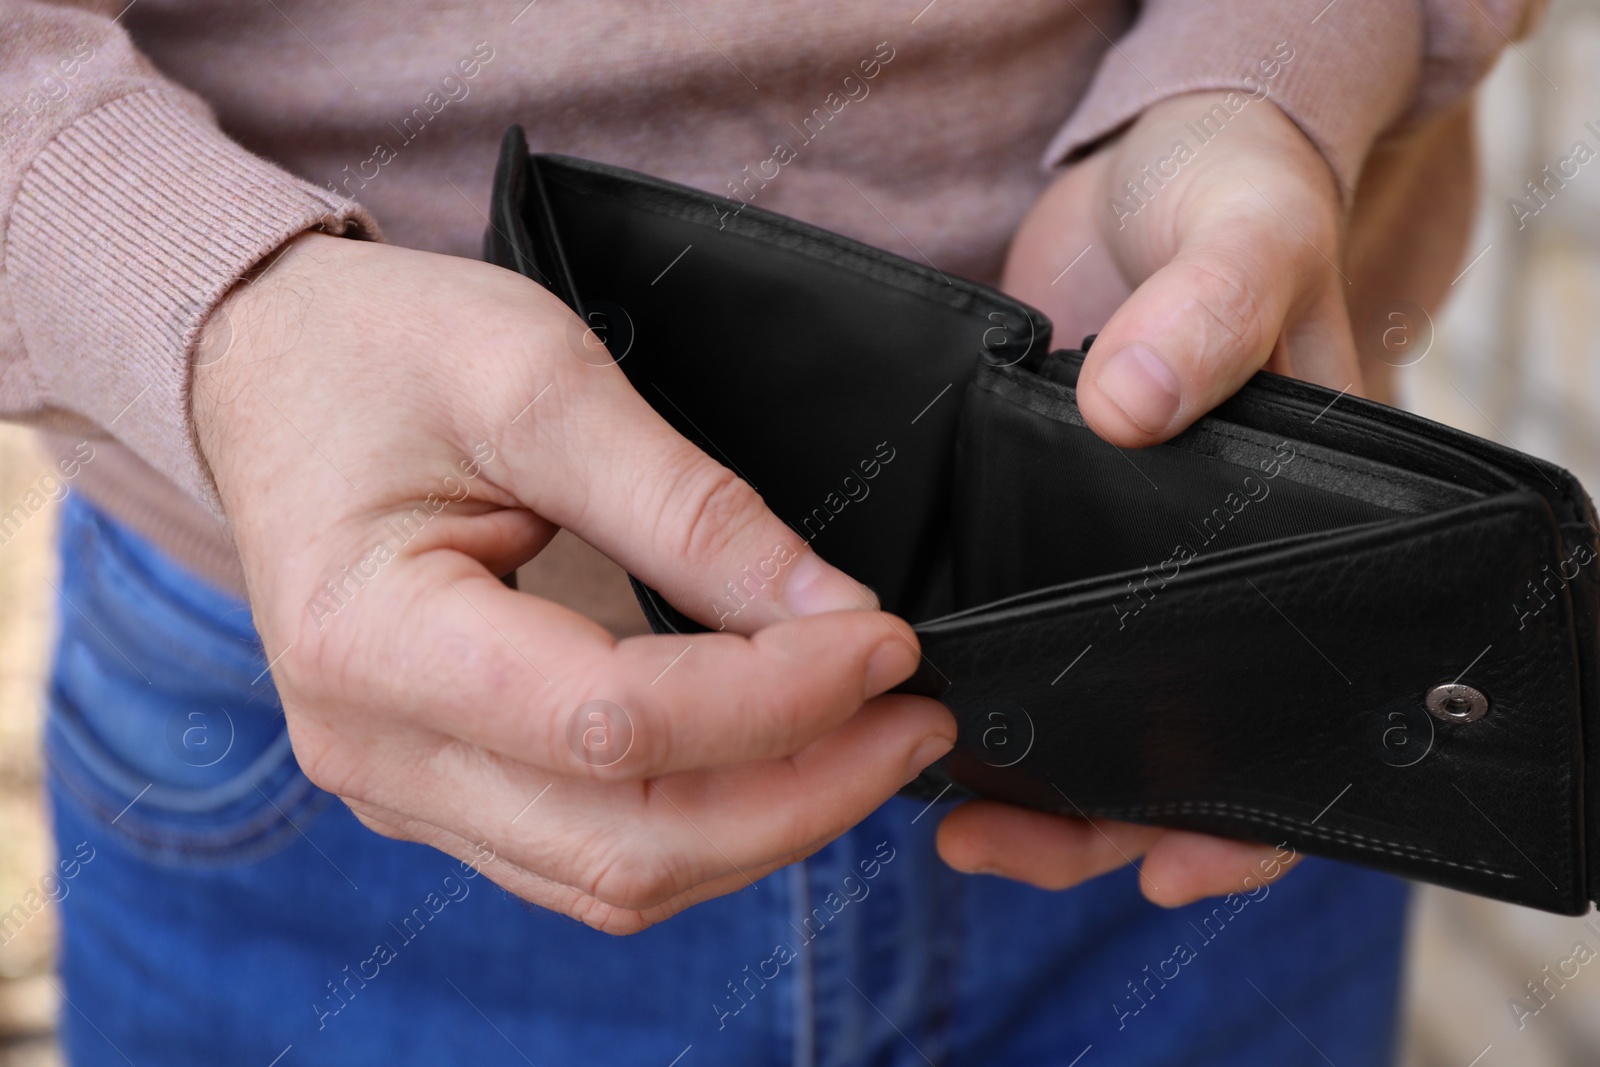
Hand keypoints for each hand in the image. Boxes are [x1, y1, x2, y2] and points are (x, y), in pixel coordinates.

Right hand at [193, 233, 955, 933]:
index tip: (884, 640)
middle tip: (912, 717)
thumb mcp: (541, 384)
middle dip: (802, 793)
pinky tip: (780, 765)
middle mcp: (374, 747)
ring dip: (766, 825)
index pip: (613, 724)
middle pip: (628, 842)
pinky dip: (704, 827)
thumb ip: (688, 509)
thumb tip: (830, 609)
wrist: (273, 372)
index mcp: (370, 637)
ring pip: (618, 875)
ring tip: (870, 744)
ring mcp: (403, 784)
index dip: (777, 696)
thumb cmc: (384, 354)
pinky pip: (591, 856)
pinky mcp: (443, 786)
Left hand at [937, 90, 1354, 904]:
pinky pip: (1011, 638)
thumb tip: (1133, 407)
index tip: (1167, 861)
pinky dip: (971, 687)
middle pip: (1167, 754)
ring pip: (1078, 718)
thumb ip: (1210, 310)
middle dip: (1087, 821)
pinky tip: (901, 707)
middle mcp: (1205, 575)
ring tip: (935, 807)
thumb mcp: (1243, 236)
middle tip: (986, 842)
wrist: (1141, 173)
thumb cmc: (1227, 199)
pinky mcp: (1030, 528)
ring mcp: (1111, 562)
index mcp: (1300, 542)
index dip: (1244, 816)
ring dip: (1017, 779)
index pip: (1294, 720)